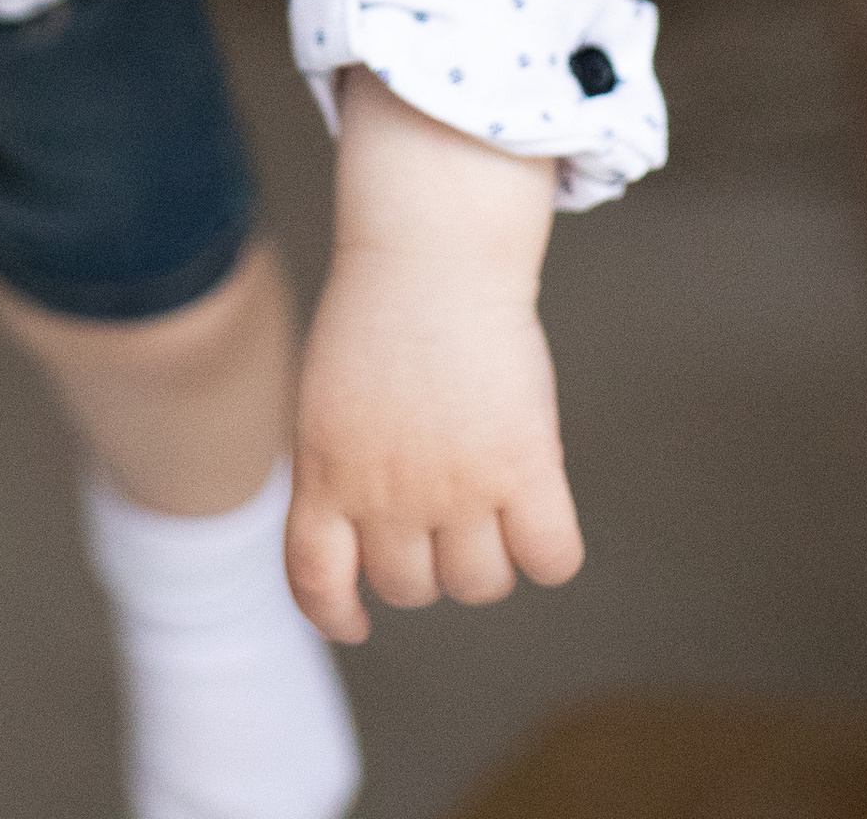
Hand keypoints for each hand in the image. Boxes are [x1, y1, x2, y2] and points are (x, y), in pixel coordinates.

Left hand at [284, 74, 581, 643]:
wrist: (432, 250)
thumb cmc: (382, 312)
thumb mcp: (330, 397)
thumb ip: (342, 467)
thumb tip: (369, 543)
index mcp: (325, 472)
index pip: (316, 581)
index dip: (336, 612)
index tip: (356, 617)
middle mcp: (386, 491)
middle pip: (411, 587)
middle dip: (426, 559)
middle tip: (442, 503)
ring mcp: (456, 485)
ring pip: (479, 583)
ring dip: (486, 555)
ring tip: (490, 494)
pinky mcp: (524, 465)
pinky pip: (550, 559)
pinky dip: (548, 550)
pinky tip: (540, 512)